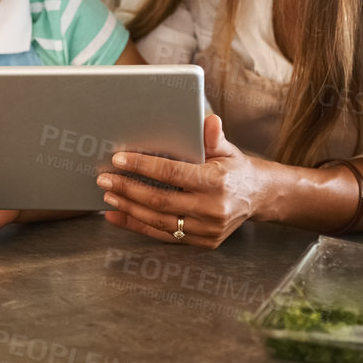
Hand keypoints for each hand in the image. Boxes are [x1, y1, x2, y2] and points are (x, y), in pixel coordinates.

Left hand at [99, 114, 268, 248]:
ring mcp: (208, 230)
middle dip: (128, 189)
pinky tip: (117, 216)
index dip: (143, 166)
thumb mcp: (227, 149)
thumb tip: (208, 120)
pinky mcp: (203, 242)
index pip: (172, 174)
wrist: (259, 196)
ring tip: (108, 195)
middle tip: (104, 178)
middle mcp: (212, 209)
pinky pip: (165, 236)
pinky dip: (137, 226)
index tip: (118, 159)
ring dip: (129, 209)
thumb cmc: (235, 168)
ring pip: (159, 222)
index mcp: (216, 182)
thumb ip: (213, 137)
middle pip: (161, 201)